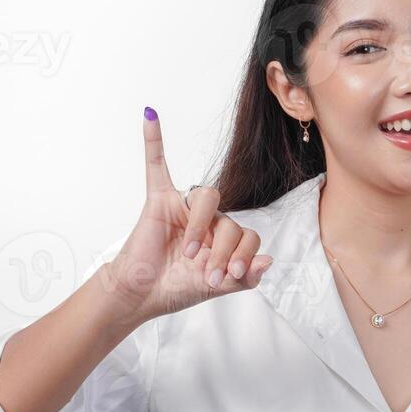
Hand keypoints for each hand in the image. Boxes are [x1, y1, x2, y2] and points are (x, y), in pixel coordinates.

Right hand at [98, 109, 273, 321]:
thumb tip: (269, 260)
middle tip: (207, 274)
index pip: (249, 236)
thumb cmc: (175, 288)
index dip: (244, 256)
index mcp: (224, 239)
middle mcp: (209, 220)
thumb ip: (244, 278)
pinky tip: (150, 117)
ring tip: (189, 253)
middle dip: (224, 251)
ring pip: (209, 197)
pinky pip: (157, 165)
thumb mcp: (216, 288)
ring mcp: (184, 208)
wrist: (141, 294)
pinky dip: (153, 140)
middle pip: (231, 222)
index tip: (229, 277)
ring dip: (202, 228)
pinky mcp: (159, 200)